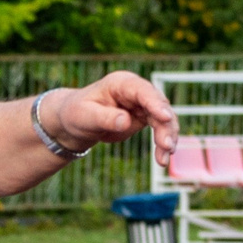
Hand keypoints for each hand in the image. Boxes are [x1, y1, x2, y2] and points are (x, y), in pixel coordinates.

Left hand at [48, 72, 178, 166]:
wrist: (75, 122)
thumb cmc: (76, 113)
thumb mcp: (85, 116)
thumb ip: (104, 118)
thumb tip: (125, 121)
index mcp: (121, 83)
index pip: (142, 90)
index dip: (155, 103)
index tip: (165, 118)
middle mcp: (136, 91)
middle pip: (159, 105)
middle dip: (165, 126)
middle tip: (166, 146)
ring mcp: (143, 104)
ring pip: (164, 119)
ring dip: (167, 138)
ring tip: (163, 159)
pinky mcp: (145, 118)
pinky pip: (160, 129)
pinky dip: (162, 143)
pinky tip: (162, 159)